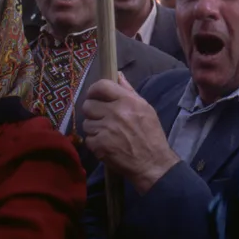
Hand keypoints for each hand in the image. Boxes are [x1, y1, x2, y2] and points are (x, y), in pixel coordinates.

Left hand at [82, 73, 178, 193]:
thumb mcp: (145, 108)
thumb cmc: (150, 134)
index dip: (94, 90)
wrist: (152, 163)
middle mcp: (115, 112)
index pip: (101, 86)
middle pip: (88, 105)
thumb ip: (128, 91)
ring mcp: (105, 129)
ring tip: (107, 133)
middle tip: (101, 118)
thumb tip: (117, 75)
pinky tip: (107, 144)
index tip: (94, 96)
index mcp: (128, 101)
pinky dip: (95, 142)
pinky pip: (88, 138)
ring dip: (94, 128)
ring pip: (86, 123)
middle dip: (93, 112)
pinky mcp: (99, 145)